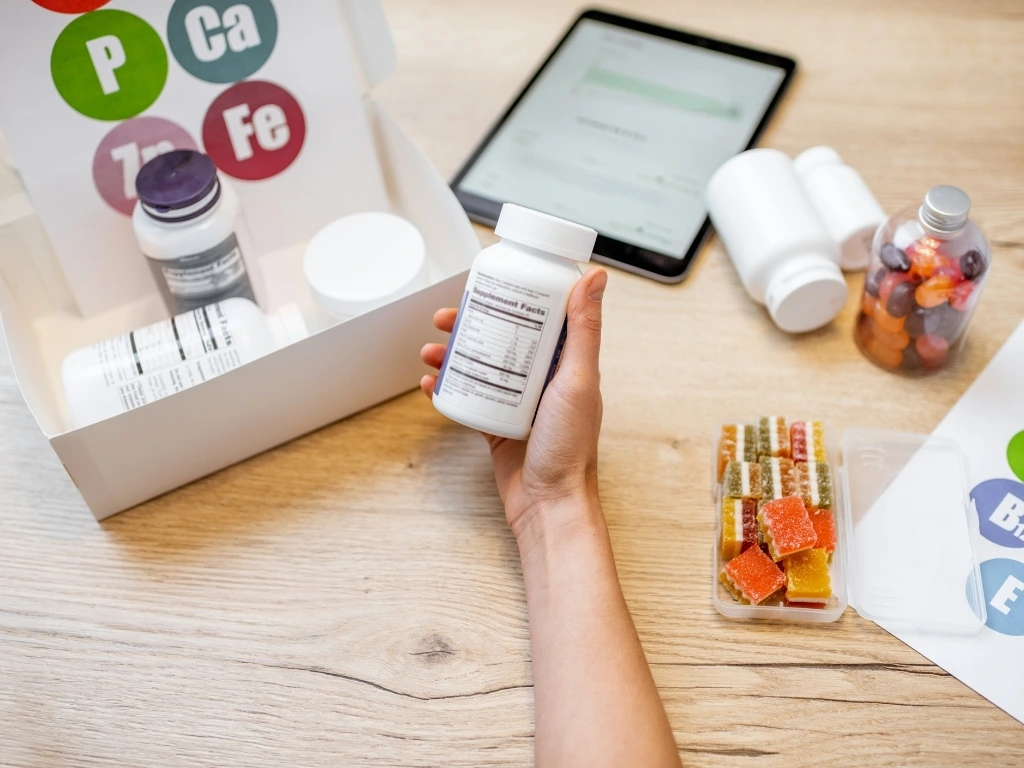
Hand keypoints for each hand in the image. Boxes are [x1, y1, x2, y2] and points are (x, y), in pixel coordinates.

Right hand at [420, 267, 608, 539]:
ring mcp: (517, 402)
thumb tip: (595, 277)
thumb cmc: (570, 448)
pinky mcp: (496, 426)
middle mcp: (542, 379)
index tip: (487, 284)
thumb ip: (585, 329)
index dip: (511, 296)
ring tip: (430, 350)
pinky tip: (429, 382)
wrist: (550, 504)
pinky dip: (447, 388)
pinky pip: (468, 398)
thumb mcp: (577, 379)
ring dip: (451, 354)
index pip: (539, 316)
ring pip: (479, 365)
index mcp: (565, 363)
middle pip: (502, 337)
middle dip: (470, 323)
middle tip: (444, 317)